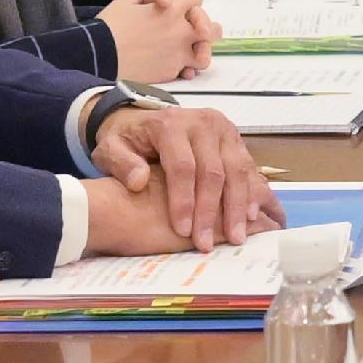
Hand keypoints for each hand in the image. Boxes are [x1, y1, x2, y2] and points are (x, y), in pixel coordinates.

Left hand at [89, 100, 278, 249]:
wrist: (145, 119)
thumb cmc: (129, 140)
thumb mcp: (111, 148)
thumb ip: (121, 164)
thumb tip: (138, 182)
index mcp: (171, 125)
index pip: (182, 166)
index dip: (184, 201)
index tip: (182, 231)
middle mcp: (202, 123)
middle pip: (213, 171)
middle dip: (211, 211)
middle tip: (206, 243)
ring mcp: (223, 129)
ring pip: (237, 170)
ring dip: (238, 206)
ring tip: (235, 236)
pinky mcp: (236, 138)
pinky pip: (248, 167)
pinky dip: (251, 193)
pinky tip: (251, 217)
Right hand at [96, 0, 210, 80]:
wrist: (100, 57)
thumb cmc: (110, 26)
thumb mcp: (124, 1)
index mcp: (172, 10)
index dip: (188, 0)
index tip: (177, 6)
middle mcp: (180, 31)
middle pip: (211, 28)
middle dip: (204, 27)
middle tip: (195, 30)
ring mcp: (178, 53)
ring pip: (205, 54)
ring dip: (200, 50)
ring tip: (192, 51)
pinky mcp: (171, 71)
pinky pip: (188, 70)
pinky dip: (186, 69)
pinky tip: (177, 67)